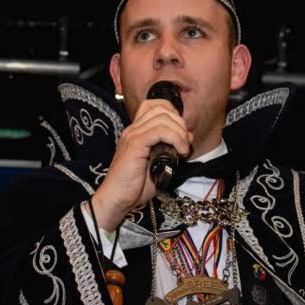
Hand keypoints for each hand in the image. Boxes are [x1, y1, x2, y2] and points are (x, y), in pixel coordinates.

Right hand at [91, 99, 192, 230]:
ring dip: (180, 132)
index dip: (173, 114)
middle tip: (185, 144)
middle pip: (162, 109)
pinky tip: (179, 152)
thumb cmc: (135, 185)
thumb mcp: (158, 163)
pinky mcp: (135, 145)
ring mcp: (133, 135)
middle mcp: (134, 129)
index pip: (155, 106)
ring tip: (183, 149)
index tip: (181, 134)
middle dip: (180, 123)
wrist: (117, 199)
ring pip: (163, 118)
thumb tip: (187, 136)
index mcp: (137, 131)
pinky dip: (176, 139)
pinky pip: (160, 131)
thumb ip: (170, 148)